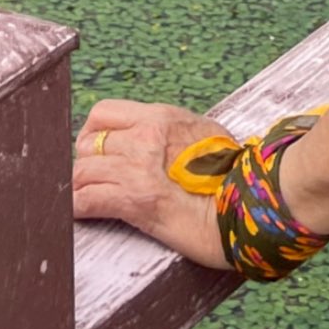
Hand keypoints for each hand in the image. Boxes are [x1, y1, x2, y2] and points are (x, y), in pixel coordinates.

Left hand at [72, 99, 230, 270]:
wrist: (249, 207)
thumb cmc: (234, 176)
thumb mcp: (204, 134)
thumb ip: (172, 134)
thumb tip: (159, 143)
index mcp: (160, 118)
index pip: (102, 113)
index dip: (93, 133)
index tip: (98, 151)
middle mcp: (144, 137)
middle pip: (86, 144)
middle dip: (88, 164)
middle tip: (97, 181)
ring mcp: (137, 168)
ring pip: (80, 173)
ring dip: (82, 189)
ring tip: (90, 200)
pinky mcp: (134, 200)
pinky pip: (85, 201)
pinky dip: (79, 210)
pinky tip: (84, 215)